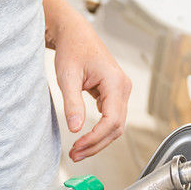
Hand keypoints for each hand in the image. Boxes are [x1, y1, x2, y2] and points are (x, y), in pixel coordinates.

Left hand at [52, 17, 131, 161]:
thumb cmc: (73, 49)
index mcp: (115, 83)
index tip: (77, 146)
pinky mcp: (114, 95)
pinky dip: (99, 132)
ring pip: (115, 126)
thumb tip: (76, 128)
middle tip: (75, 155)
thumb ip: (72, 103)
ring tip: (77, 151)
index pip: (111, 120)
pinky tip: (84, 139)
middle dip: (96, 144)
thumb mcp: (67, 76)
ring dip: (98, 141)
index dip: (95, 138)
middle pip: (116, 128)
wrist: (76, 34)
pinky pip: (111, 119)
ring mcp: (120, 92)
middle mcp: (123, 88)